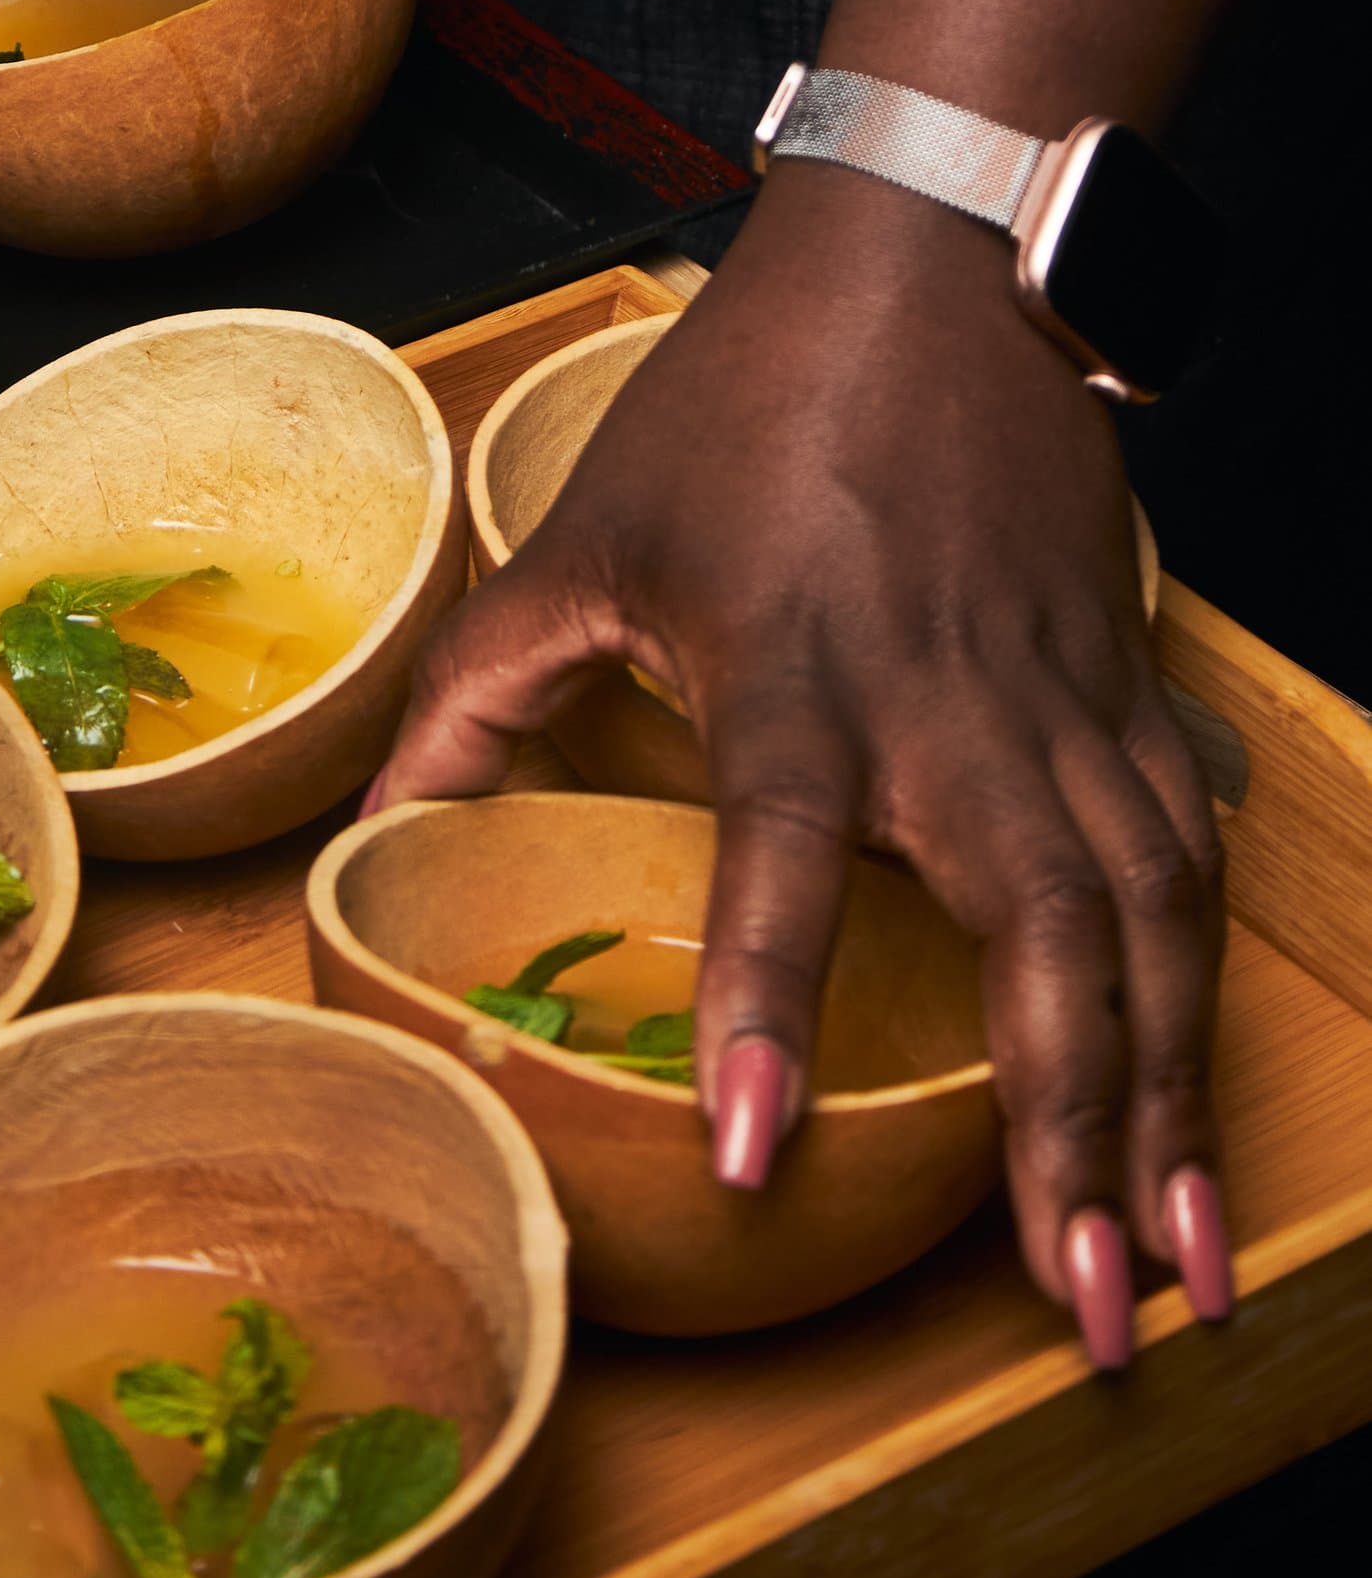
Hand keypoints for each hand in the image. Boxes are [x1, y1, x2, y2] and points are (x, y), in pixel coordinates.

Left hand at [382, 163, 1231, 1362]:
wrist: (929, 271)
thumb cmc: (744, 405)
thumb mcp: (581, 537)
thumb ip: (479, 690)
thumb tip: (379, 829)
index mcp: (800, 670)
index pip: (785, 855)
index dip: (767, 1003)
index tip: (760, 1155)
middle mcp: (951, 708)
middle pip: (1039, 939)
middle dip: (1072, 1134)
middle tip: (1085, 1307)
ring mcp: (1059, 702)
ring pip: (1145, 926)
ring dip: (1165, 1101)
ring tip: (1169, 1260)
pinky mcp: (1125, 686)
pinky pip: (1184, 859)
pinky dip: (1198, 989)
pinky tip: (1196, 1100)